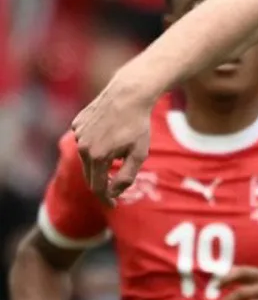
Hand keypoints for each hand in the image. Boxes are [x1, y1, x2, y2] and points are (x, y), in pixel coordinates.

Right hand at [71, 76, 154, 202]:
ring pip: (87, 157)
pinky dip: (95, 144)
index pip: (97, 186)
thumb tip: (113, 192)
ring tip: (118, 154)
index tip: (114, 206)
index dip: (106, 198)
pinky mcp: (77, 123)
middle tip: (115, 190)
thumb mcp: (139, 154)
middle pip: (90, 174)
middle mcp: (82, 146)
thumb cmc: (138, 125)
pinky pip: (86, 140)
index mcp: (97, 156)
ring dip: (100, 161)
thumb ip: (126, 176)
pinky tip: (109, 136)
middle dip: (102, 183)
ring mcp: (78, 133)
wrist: (129, 94)